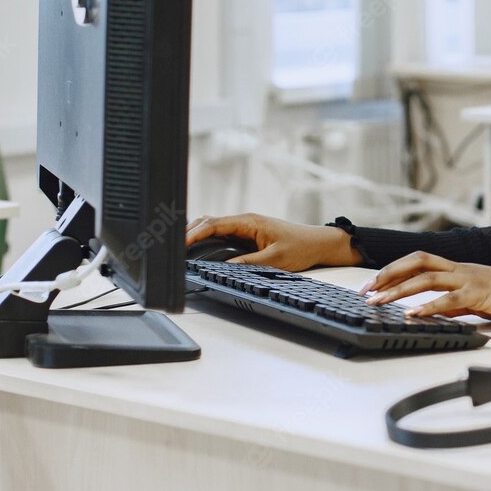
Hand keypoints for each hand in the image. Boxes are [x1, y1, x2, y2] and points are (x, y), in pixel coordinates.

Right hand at [185, 212, 363, 270]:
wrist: (318, 243)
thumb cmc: (301, 247)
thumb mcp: (274, 259)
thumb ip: (248, 263)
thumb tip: (224, 269)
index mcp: (248, 222)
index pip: (214, 224)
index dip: (194, 234)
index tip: (180, 244)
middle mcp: (244, 222)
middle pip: (208, 222)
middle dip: (189, 232)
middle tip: (172, 248)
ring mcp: (245, 228)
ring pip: (213, 228)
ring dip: (197, 235)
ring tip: (180, 249)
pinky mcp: (247, 236)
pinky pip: (222, 236)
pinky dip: (207, 240)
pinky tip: (199, 251)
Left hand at [360, 252, 490, 323]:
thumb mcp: (476, 299)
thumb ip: (454, 302)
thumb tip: (432, 310)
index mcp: (458, 268)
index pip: (419, 261)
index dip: (394, 269)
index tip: (373, 284)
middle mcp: (460, 268)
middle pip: (416, 262)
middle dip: (388, 274)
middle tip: (366, 291)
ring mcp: (470, 278)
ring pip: (426, 279)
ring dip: (399, 291)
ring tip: (378, 303)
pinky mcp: (480, 293)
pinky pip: (450, 299)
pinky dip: (428, 307)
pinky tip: (413, 315)